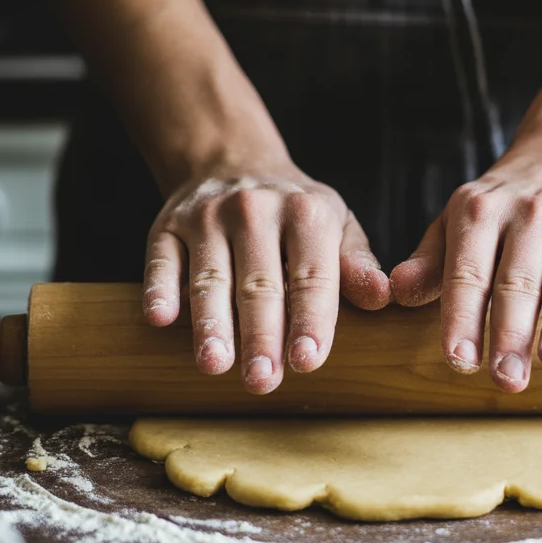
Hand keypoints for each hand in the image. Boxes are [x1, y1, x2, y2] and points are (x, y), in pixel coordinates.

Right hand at [143, 159, 389, 393]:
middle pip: (259, 283)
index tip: (307, 360)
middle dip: (260, 335)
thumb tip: (382, 296)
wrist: (233, 161)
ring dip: (211, 323)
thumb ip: (356, 264)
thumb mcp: (336, 227)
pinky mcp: (167, 226)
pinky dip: (159, 288)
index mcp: (305, 214)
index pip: (311, 276)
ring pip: (209, 276)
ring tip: (214, 364)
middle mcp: (255, 211)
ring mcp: (207, 217)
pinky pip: (161, 261)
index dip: (310, 319)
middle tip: (262, 381)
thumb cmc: (294, 214)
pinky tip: (160, 319)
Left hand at [389, 143, 541, 392]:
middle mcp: (528, 213)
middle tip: (506, 380)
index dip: (463, 317)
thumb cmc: (499, 211)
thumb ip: (429, 262)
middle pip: (518, 280)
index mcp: (479, 212)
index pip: (468, 273)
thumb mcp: (455, 224)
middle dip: (511, 332)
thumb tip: (397, 291)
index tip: (459, 360)